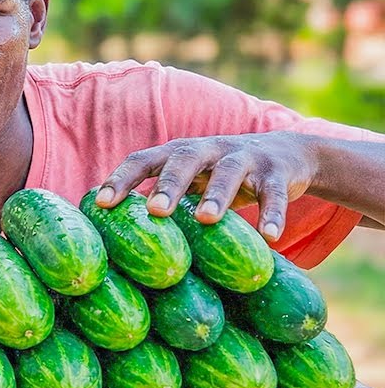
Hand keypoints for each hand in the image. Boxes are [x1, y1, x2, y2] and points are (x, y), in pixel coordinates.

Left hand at [94, 131, 316, 241]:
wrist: (287, 154)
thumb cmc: (219, 175)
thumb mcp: (189, 180)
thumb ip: (160, 196)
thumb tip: (113, 231)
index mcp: (179, 152)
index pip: (145, 160)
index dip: (122, 179)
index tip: (101, 203)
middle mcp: (209, 149)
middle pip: (184, 159)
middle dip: (169, 184)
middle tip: (155, 211)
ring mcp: (245, 158)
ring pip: (229, 172)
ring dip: (217, 195)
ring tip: (206, 219)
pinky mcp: (277, 173)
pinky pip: (275, 193)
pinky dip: (273, 214)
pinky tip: (269, 238)